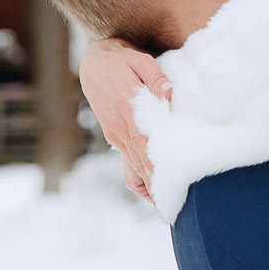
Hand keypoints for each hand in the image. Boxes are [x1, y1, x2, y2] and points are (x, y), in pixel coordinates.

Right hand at [78, 38, 169, 200]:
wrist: (93, 63)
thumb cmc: (121, 60)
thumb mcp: (139, 61)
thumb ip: (155, 77)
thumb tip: (169, 92)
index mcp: (127, 112)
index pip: (144, 146)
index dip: (156, 168)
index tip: (171, 186)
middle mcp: (120, 130)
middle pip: (140, 165)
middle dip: (156, 187)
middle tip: (175, 208)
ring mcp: (116, 135)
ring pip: (133, 169)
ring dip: (149, 188)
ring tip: (166, 206)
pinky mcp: (116, 136)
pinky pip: (128, 163)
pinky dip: (139, 179)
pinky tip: (152, 190)